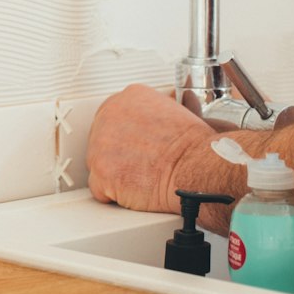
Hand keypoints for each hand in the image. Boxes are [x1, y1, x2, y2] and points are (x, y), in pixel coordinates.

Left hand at [87, 85, 213, 211]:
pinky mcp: (100, 173)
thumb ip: (158, 109)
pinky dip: (114, 194)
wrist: (195, 167)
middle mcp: (108, 116)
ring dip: (116, 174)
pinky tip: (134, 191)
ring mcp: (100, 146)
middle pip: (101, 139)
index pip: (112, 116)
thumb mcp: (177, 110)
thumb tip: (163, 106)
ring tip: (142, 176)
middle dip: (117, 154)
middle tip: (140, 164)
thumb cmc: (192, 145)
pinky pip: (99, 188)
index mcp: (128, 98)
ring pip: (98, 163)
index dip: (124, 135)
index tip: (134, 145)